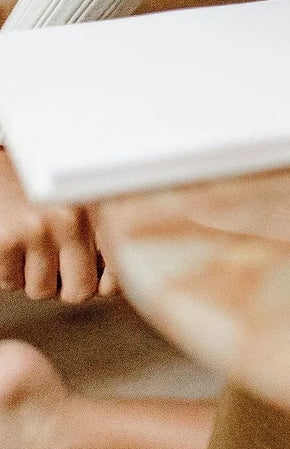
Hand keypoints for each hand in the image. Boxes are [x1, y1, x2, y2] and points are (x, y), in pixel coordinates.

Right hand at [0, 148, 114, 302]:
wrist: (5, 157)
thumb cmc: (48, 185)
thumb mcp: (86, 197)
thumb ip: (104, 235)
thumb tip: (110, 289)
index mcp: (101, 209)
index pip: (119, 270)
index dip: (107, 284)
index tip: (97, 276)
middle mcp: (73, 220)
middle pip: (80, 291)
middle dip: (67, 285)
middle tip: (56, 262)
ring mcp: (38, 231)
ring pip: (42, 291)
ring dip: (35, 277)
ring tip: (32, 246)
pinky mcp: (6, 240)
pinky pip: (11, 283)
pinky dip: (9, 271)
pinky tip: (13, 244)